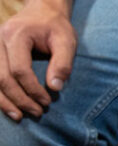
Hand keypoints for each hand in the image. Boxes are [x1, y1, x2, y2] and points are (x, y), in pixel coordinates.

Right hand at [0, 0, 75, 121]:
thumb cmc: (55, 27)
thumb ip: (63, 64)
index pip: (20, 69)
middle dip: (19, 99)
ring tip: (19, 116)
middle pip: (2, 77)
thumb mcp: (66, 41)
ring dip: (4, 101)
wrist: (42, 12)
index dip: (32, 89)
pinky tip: (8, 106)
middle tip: (37, 112)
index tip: (47, 102)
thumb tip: (55, 88)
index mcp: (16, 35)